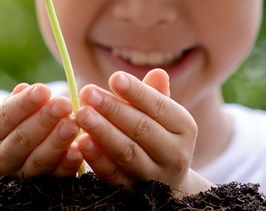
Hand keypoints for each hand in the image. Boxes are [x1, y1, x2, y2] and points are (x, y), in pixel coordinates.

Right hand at [0, 83, 82, 181]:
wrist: (20, 164)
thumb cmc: (20, 126)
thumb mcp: (15, 113)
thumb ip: (21, 101)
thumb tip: (25, 88)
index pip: (5, 116)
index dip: (24, 103)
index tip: (44, 90)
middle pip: (22, 138)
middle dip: (44, 120)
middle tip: (64, 104)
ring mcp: (19, 177)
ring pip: (38, 160)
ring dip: (57, 141)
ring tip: (73, 124)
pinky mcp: (41, 190)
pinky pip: (55, 178)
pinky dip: (67, 165)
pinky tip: (78, 151)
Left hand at [75, 69, 209, 195]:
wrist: (167, 184)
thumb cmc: (158, 135)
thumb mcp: (162, 115)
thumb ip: (154, 95)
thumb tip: (157, 72)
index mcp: (184, 127)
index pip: (159, 106)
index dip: (137, 92)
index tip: (114, 77)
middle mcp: (174, 154)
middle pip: (142, 129)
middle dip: (113, 109)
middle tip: (87, 92)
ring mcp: (154, 176)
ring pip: (127, 152)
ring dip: (103, 132)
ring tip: (81, 114)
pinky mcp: (132, 192)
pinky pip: (113, 176)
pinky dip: (97, 160)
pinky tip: (81, 143)